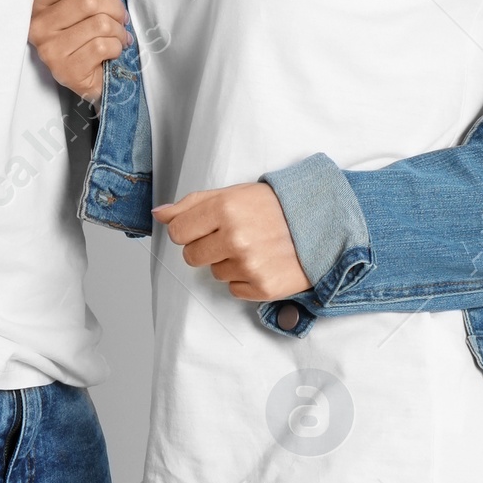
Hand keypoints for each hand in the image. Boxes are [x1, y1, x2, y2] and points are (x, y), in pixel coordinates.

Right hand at [29, 0, 130, 101]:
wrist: (90, 76)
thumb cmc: (86, 33)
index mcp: (38, 3)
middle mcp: (37, 26)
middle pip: (87, 0)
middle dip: (115, 6)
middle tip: (122, 15)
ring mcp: (49, 50)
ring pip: (98, 23)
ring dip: (118, 28)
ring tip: (119, 34)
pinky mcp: (65, 70)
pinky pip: (102, 46)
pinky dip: (117, 46)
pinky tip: (115, 49)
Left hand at [153, 183, 310, 300]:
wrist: (323, 224)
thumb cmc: (275, 207)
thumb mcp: (234, 194)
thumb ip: (192, 204)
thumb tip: (159, 214)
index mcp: (224, 208)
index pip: (177, 232)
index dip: (189, 231)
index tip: (205, 228)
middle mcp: (235, 237)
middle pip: (191, 257)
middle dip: (206, 248)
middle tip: (232, 238)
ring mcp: (249, 265)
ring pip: (214, 273)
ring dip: (229, 263)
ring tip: (254, 247)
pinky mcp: (263, 287)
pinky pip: (234, 289)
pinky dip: (246, 279)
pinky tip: (264, 262)